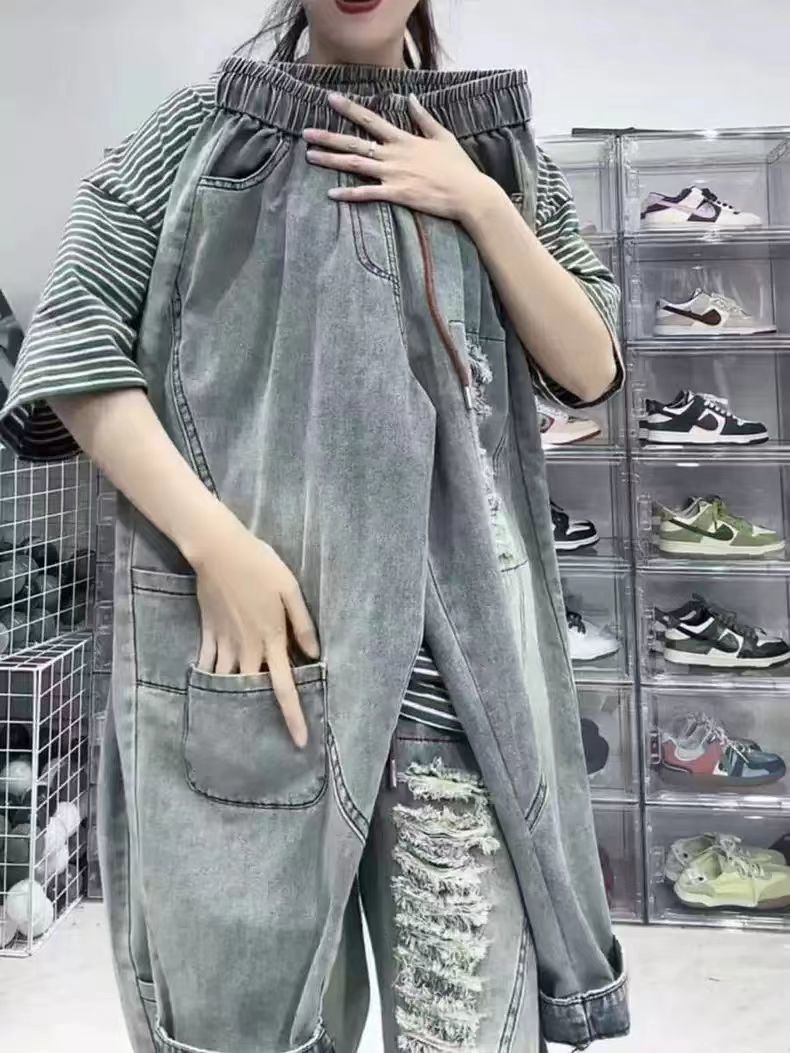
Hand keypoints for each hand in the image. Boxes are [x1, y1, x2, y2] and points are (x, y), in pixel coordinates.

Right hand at [191, 518, 319, 748]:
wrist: (219, 551)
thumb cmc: (261, 566)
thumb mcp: (290, 590)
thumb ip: (303, 625)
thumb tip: (313, 655)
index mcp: (271, 639)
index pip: (284, 687)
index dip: (292, 716)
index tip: (300, 741)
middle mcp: (247, 648)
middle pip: (251, 690)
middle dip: (256, 716)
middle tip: (262, 738)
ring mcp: (224, 642)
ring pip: (226, 682)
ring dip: (230, 701)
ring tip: (233, 721)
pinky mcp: (208, 632)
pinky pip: (207, 663)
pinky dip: (208, 678)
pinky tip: (210, 688)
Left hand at [303, 92, 501, 223]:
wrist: (469, 193)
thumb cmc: (458, 167)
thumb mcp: (443, 136)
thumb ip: (424, 117)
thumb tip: (411, 98)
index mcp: (404, 139)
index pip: (371, 120)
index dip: (349, 108)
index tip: (329, 98)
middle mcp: (393, 155)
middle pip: (354, 142)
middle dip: (328, 136)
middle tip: (305, 132)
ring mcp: (393, 175)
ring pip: (355, 165)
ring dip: (331, 160)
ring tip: (309, 157)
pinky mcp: (397, 195)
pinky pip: (368, 194)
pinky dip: (349, 194)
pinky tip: (332, 193)